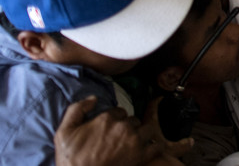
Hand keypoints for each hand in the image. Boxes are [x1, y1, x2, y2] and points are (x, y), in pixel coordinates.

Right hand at [55, 97, 187, 165]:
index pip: (118, 111)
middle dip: (128, 126)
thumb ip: (77, 109)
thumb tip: (93, 98)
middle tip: (120, 137)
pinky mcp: (142, 156)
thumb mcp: (63, 131)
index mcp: (106, 118)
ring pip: (147, 129)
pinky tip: (149, 149)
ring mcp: (134, 141)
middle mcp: (123, 126)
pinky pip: (156, 146)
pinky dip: (155, 146)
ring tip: (134, 142)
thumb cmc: (71, 159)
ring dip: (142, 134)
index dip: (115, 119)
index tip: (111, 128)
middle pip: (133, 120)